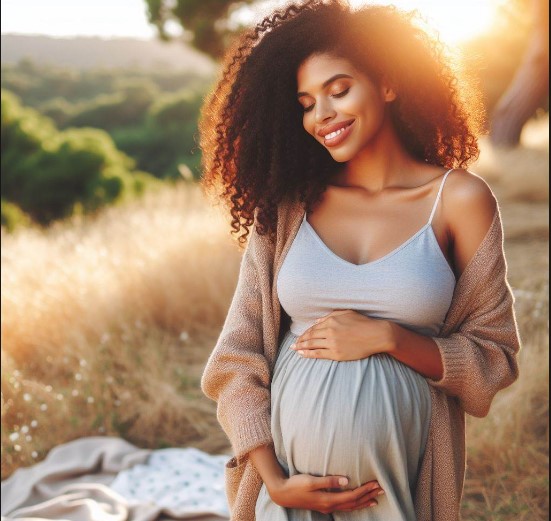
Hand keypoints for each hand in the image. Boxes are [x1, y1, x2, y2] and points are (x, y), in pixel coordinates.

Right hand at [268, 473, 384, 512]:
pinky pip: (344, 507)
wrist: (282, 494)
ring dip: (363, 502)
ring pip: (350, 507)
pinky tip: (357, 502)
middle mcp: (330, 505)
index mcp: (329, 499)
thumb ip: (329, 481)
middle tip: (382, 489)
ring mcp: (327, 507)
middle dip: (368, 496)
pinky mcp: (324, 505)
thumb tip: (347, 481)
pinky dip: (354, 505)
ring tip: (375, 498)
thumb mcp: (311, 481)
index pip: (352, 496)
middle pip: (354, 503)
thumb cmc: (296, 484)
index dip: (365, 490)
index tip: (376, 483)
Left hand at [290, 310, 392, 360]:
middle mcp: (330, 331)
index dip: (305, 333)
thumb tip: (316, 321)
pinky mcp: (337, 353)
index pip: (314, 328)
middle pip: (310, 336)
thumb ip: (330, 316)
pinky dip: (309, 354)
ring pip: (312, 345)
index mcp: (331, 321)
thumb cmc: (363, 323)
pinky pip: (319, 354)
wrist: (376, 335)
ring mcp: (333, 343)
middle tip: (292, 345)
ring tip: (294, 349)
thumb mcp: (346, 313)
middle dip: (300, 341)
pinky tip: (302, 355)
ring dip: (301, 347)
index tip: (299, 337)